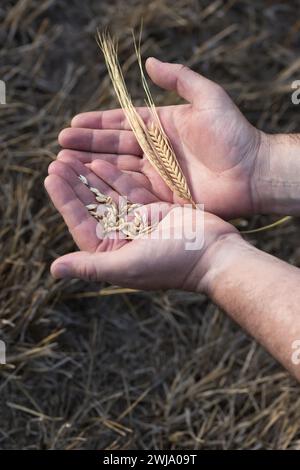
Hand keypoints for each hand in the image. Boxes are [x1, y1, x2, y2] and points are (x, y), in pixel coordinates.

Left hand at [44, 157, 237, 290]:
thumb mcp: (127, 266)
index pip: (81, 223)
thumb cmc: (172, 263)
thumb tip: (54, 269)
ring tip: (73, 156)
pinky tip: (100, 162)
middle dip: (75, 183)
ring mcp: (139, 222)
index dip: (64, 200)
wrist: (216, 254)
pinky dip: (117, 177)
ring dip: (92, 176)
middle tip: (58, 160)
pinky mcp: (155, 209)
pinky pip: (131, 190)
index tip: (50, 177)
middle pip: (92, 206)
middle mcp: (123, 238)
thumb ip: (90, 266)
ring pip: (109, 195)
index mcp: (112, 254)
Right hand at [57, 58, 261, 218]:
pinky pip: (131, 191)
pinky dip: (110, 186)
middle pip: (114, 148)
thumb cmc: (233, 133)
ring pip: (117, 169)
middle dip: (86, 145)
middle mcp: (155, 152)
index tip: (73, 123)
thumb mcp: (207, 97)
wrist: (253, 172)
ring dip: (91, 166)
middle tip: (60, 144)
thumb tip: (149, 63)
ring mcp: (157, 176)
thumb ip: (179, 78)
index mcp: (162, 127)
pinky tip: (89, 182)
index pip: (123, 124)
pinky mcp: (161, 198)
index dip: (98, 124)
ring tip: (64, 162)